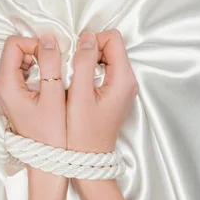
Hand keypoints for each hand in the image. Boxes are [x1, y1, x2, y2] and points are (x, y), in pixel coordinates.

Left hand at [0, 34, 66, 149]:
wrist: (47, 162)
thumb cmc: (52, 135)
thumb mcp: (54, 96)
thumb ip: (51, 65)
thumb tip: (49, 40)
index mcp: (7, 85)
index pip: (13, 44)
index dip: (34, 43)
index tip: (52, 54)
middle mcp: (1, 87)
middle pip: (14, 52)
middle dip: (36, 51)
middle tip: (56, 62)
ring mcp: (6, 93)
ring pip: (18, 62)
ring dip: (37, 61)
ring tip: (54, 73)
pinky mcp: (14, 99)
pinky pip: (21, 74)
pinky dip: (36, 72)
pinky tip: (49, 83)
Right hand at [67, 30, 137, 152]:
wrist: (88, 160)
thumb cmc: (82, 134)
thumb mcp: (79, 97)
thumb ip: (83, 64)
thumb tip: (85, 38)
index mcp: (123, 79)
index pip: (112, 39)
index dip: (91, 41)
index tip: (74, 56)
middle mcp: (128, 81)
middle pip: (110, 46)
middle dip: (89, 50)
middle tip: (71, 66)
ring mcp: (123, 88)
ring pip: (106, 57)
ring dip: (88, 60)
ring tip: (72, 75)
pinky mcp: (115, 93)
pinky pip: (104, 70)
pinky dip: (89, 70)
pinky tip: (77, 84)